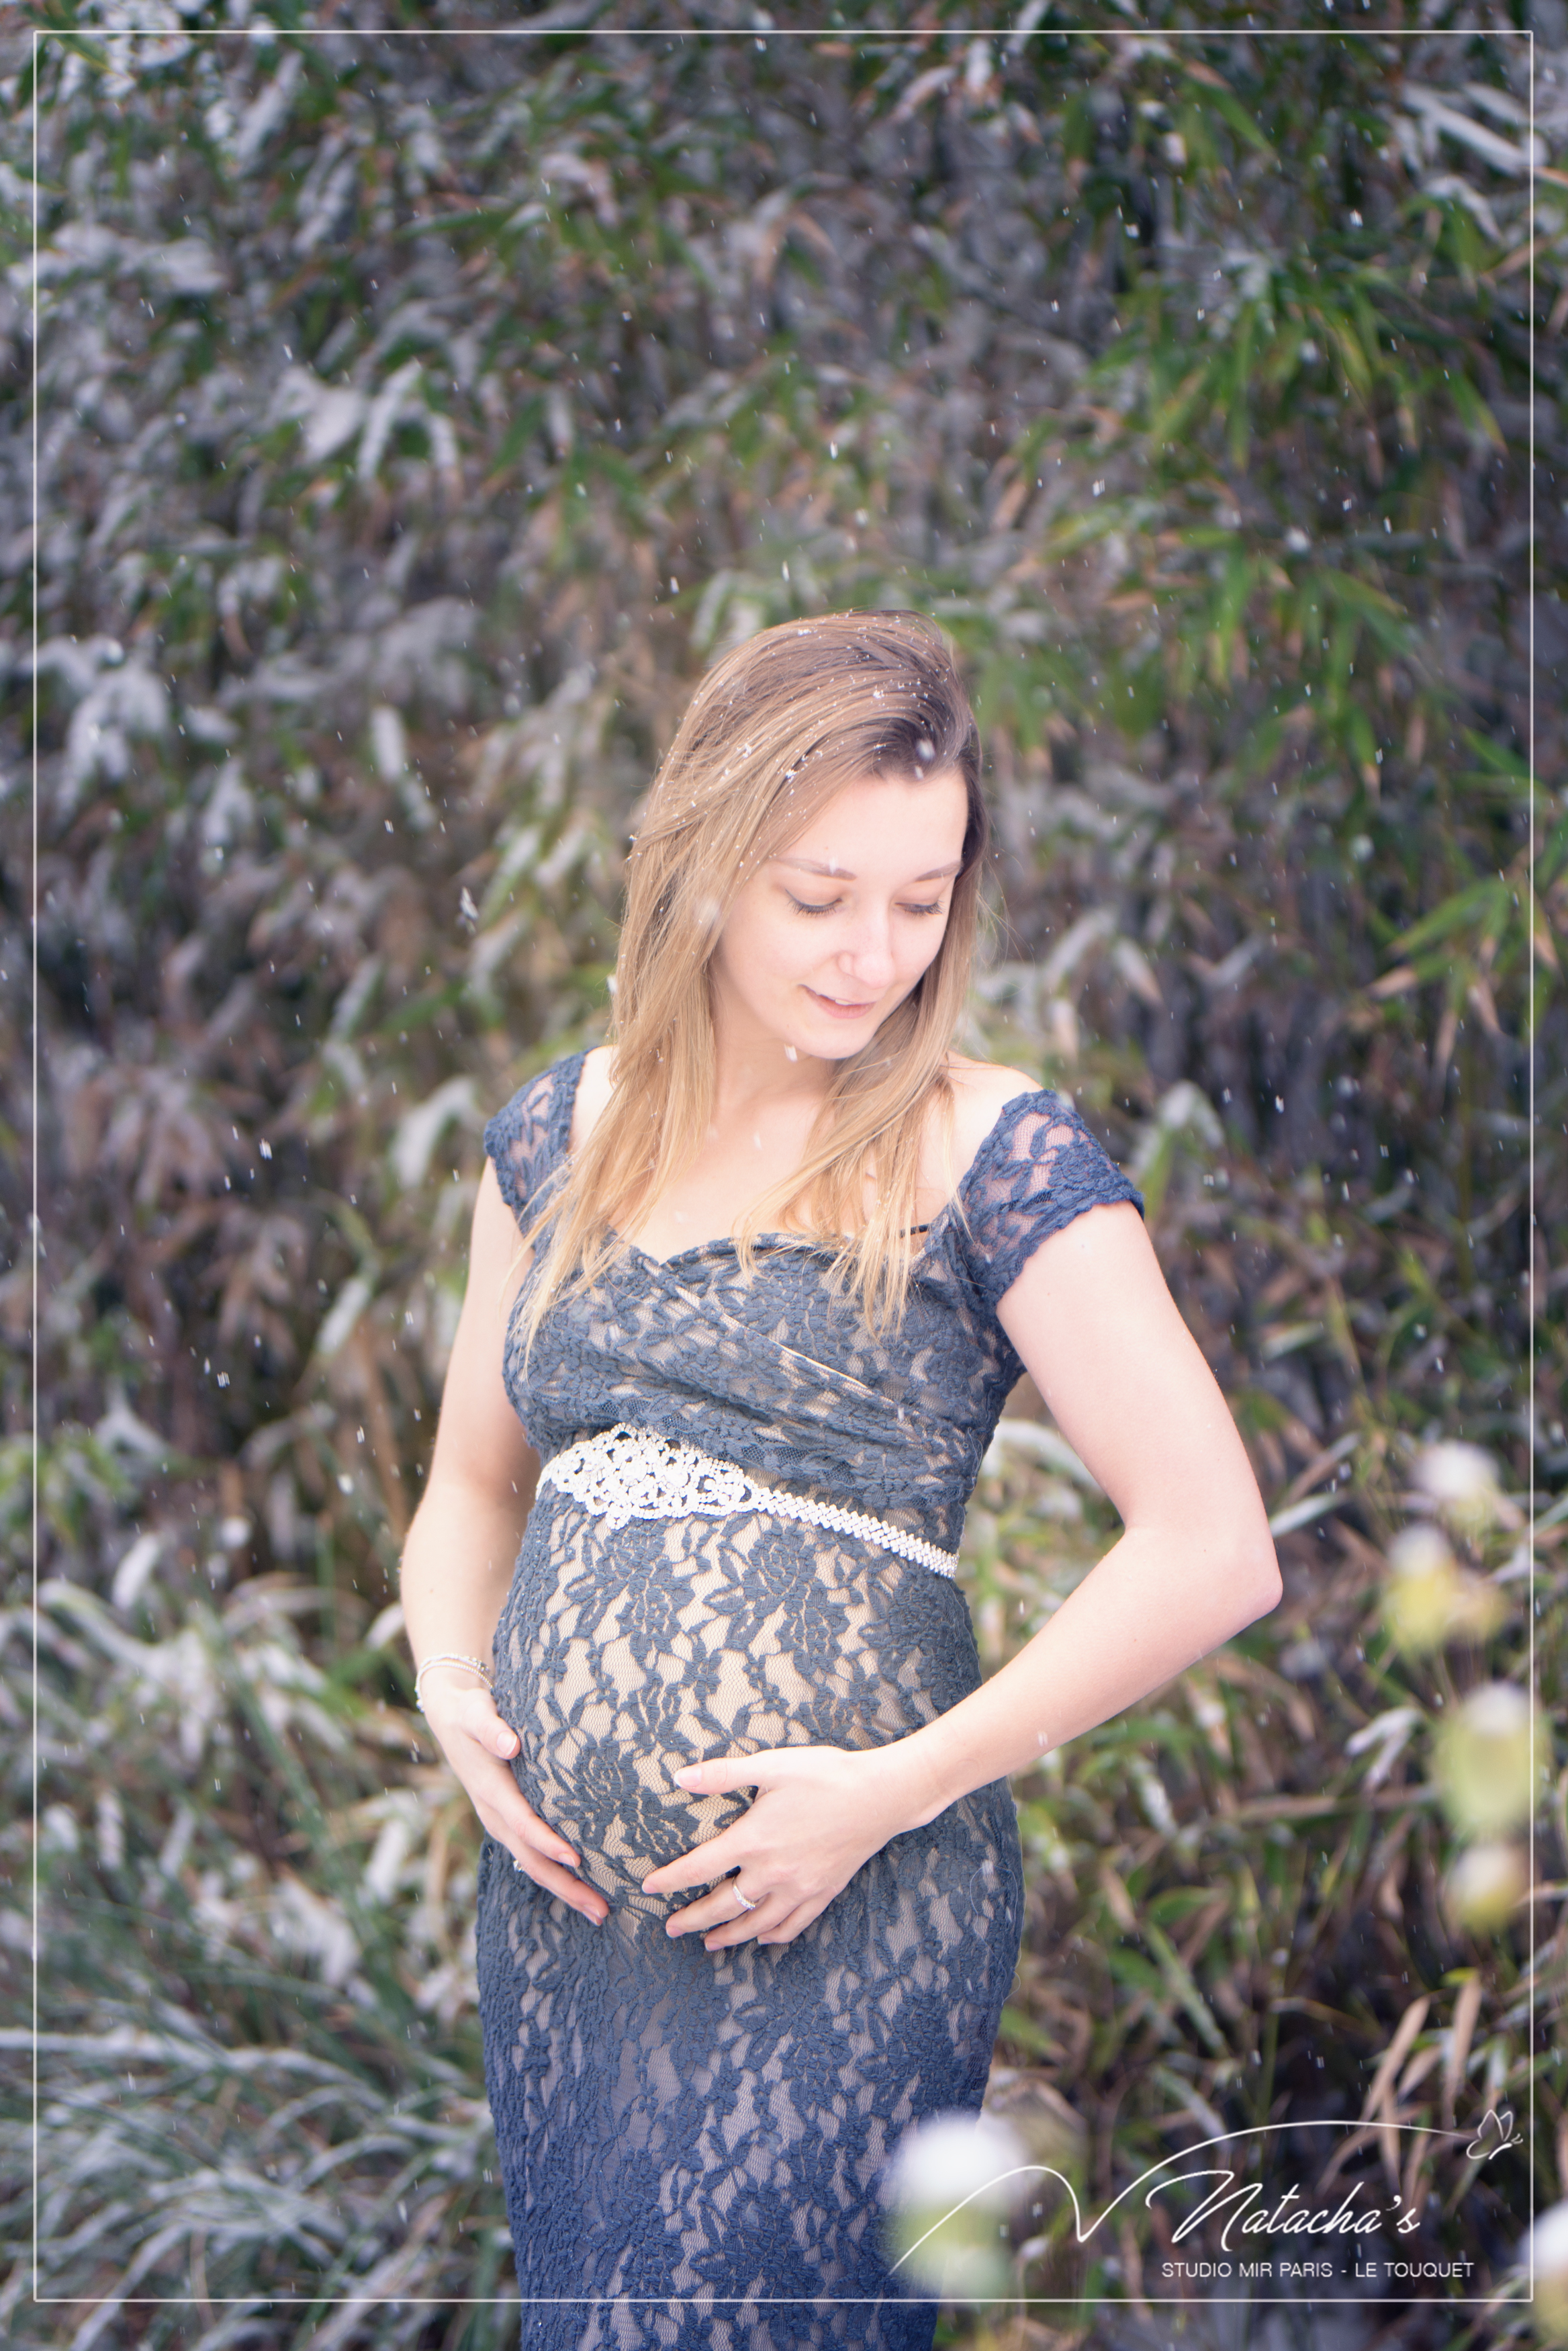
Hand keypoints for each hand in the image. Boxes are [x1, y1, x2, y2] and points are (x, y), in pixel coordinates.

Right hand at [417, 1666, 608, 1926]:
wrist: (450, 1717)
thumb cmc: (470, 1712)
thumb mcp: (475, 1712)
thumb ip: (491, 1727)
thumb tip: (510, 1742)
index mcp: (490, 1790)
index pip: (521, 1822)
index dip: (546, 1842)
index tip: (575, 1858)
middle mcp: (494, 1814)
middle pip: (530, 1858)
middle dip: (564, 1885)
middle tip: (600, 1909)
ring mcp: (500, 1822)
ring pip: (531, 1864)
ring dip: (564, 1889)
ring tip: (599, 1912)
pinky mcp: (508, 1822)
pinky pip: (531, 1855)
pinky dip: (556, 1875)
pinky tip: (582, 1886)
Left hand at [642, 1742, 918, 1951]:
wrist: (881, 1795)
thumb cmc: (825, 1775)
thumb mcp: (771, 1765)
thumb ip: (722, 1774)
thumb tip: (679, 1777)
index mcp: (753, 1840)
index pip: (699, 1868)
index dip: (670, 1881)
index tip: (649, 1890)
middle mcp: (772, 1873)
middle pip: (721, 1906)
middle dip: (692, 1919)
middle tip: (671, 1928)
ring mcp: (798, 1888)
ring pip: (754, 1924)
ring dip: (727, 1937)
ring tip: (708, 1944)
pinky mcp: (822, 1893)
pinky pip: (792, 1925)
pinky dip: (772, 1935)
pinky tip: (762, 1938)